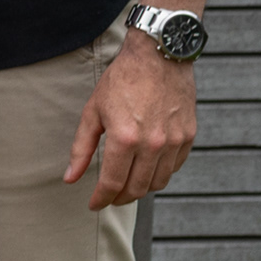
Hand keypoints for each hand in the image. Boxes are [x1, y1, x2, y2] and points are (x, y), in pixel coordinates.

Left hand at [66, 38, 197, 209]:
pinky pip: (175, 167)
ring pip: (158, 182)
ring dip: (141, 189)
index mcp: (125, 138)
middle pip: (137, 188)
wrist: (159, 56)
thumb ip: (82, 148)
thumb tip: (71, 178)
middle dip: (120, 198)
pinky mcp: (189, 135)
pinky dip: (160, 174)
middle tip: (109, 197)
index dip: (101, 198)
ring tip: (126, 186)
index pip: (113, 183)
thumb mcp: (93, 111)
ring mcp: (175, 140)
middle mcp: (153, 143)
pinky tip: (147, 169)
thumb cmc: (122, 80)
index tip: (94, 204)